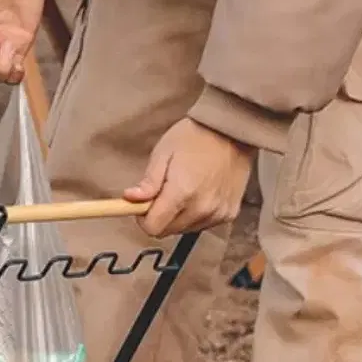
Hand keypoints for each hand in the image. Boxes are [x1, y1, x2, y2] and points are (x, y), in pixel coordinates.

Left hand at [124, 117, 254, 237]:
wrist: (231, 130)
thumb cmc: (194, 137)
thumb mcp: (163, 154)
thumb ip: (148, 182)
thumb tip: (129, 200)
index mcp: (181, 193)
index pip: (152, 228)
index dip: (143, 218)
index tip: (144, 203)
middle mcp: (201, 209)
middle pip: (167, 231)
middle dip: (160, 216)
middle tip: (164, 192)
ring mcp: (217, 213)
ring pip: (184, 230)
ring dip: (178, 216)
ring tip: (185, 189)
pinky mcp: (228, 214)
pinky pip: (203, 225)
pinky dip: (196, 214)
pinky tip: (200, 193)